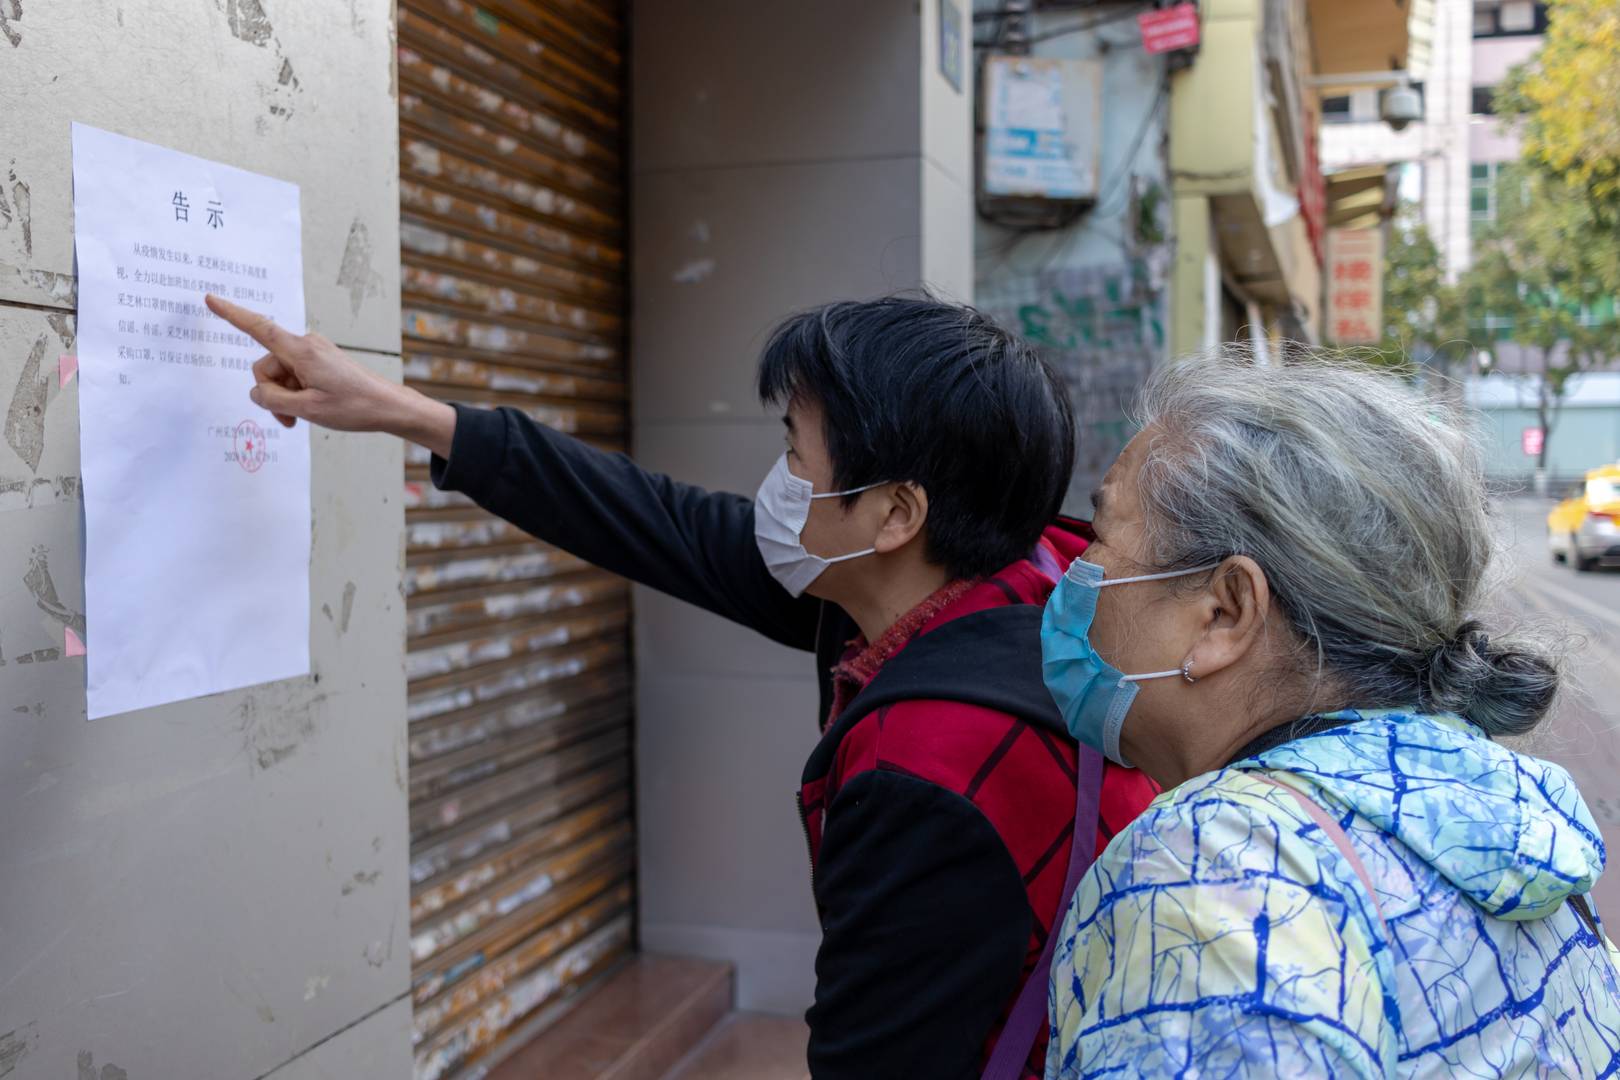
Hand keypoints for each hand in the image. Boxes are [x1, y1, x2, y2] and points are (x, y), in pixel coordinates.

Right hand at [205, 294, 454, 455]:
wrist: (388, 407)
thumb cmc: (354, 407)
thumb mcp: (306, 409)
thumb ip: (272, 399)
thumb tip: (257, 392)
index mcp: (301, 351)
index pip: (259, 327)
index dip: (232, 314)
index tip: (211, 299)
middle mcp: (306, 345)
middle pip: (266, 367)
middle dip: (271, 393)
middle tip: (290, 418)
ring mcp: (314, 353)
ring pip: (280, 376)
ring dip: (285, 398)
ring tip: (302, 417)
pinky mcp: (320, 361)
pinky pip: (294, 376)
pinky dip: (295, 394)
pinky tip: (309, 410)